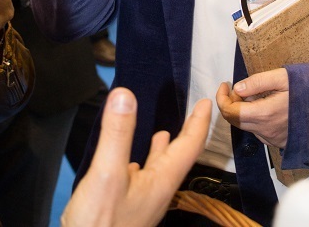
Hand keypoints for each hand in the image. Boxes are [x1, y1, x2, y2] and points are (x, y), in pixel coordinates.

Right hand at [62, 88, 210, 226]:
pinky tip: (131, 159)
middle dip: (186, 132)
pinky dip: (142, 160)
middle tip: (193, 112)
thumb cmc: (101, 224)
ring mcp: (142, 202)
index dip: (199, 122)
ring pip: (159, 168)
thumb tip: (125, 94)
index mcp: (161, 181)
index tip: (207, 102)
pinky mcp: (126, 209)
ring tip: (164, 130)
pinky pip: (142, 177)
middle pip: (178, 156)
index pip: (189, 146)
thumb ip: (117, 134)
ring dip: (164, 147)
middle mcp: (157, 191)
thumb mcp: (108, 173)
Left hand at [216, 68, 289, 148]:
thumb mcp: (282, 77)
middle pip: (234, 121)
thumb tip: (237, 88)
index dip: (222, 98)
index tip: (225, 84)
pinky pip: (256, 131)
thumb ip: (258, 82)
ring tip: (250, 94)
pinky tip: (261, 105)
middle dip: (229, 103)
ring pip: (245, 126)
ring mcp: (272, 138)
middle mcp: (266, 130)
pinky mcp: (277, 141)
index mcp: (265, 113)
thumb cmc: (305, 88)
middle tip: (235, 87)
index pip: (230, 112)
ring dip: (240, 111)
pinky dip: (251, 118)